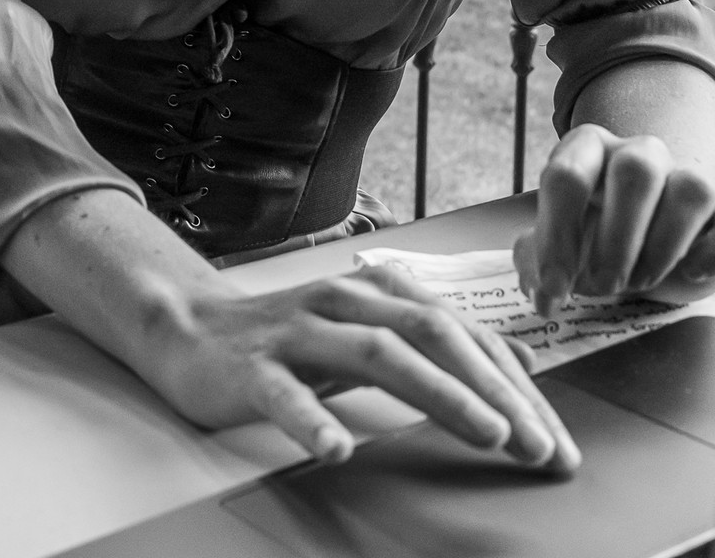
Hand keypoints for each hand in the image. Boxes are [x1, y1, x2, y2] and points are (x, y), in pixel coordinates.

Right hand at [150, 262, 578, 471]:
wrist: (185, 327)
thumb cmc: (284, 338)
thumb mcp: (364, 333)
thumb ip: (432, 343)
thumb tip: (519, 363)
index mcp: (373, 295)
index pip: (460, 333)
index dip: (515, 384)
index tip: (557, 440)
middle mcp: (341, 302)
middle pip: (431, 335)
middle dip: (494, 390)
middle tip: (540, 446)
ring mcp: (295, 331)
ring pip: (377, 353)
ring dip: (440, 393)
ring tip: (485, 433)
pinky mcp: (249, 366)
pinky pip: (283, 394)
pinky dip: (312, 420)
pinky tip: (336, 448)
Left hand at [515, 123, 714, 312]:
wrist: (656, 221)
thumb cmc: (600, 228)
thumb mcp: (565, 232)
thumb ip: (541, 254)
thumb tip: (538, 289)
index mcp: (587, 148)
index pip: (567, 177)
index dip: (557, 237)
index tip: (554, 289)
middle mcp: (638, 151)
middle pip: (633, 173)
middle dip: (616, 241)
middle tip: (602, 286)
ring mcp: (686, 171)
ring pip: (688, 190)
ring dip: (662, 247)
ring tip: (640, 281)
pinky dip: (711, 252)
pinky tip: (691, 272)